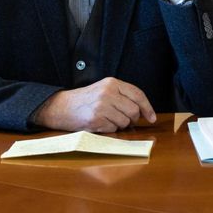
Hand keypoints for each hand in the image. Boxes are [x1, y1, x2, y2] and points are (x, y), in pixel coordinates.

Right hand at [33, 77, 155, 132]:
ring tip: (108, 120)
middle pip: (134, 110)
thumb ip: (122, 95)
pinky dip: (110, 129)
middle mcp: (108, 93)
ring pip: (125, 122)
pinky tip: (100, 124)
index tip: (152, 117)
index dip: (148, 107)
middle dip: (133, 119)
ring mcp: (102, 106)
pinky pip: (113, 129)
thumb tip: (143, 111)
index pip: (138, 94)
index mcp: (112, 83)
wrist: (60, 106)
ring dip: (120, 125)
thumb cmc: (85, 100)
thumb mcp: (104, 89)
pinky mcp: (95, 119)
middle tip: (125, 120)